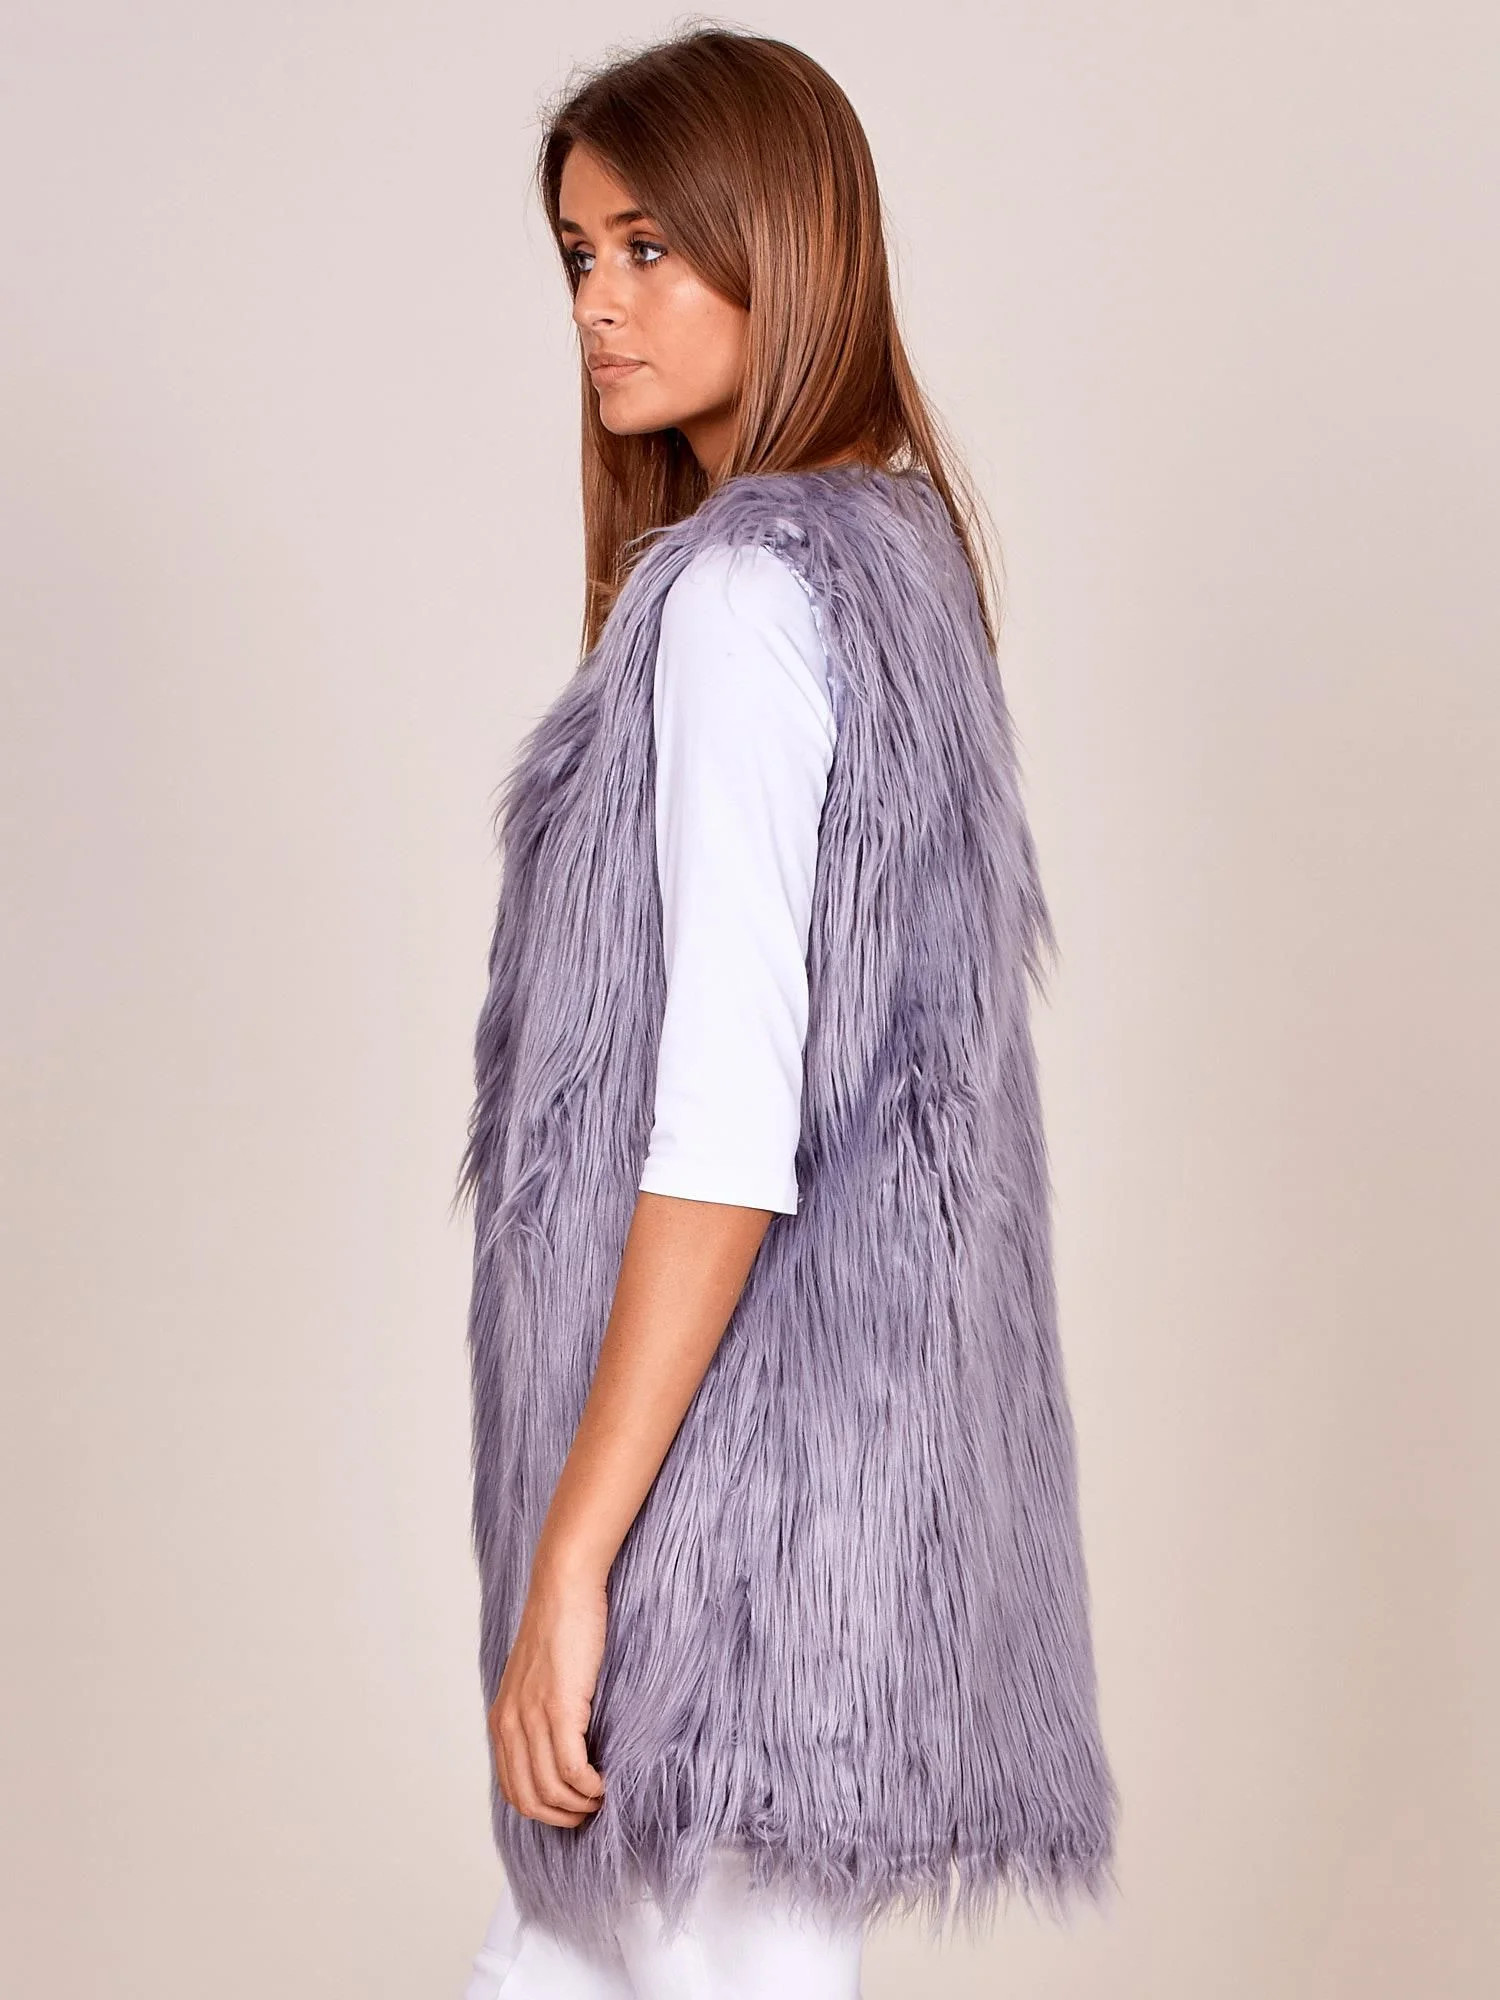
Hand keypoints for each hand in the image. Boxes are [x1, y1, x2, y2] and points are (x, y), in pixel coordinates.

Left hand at [488, 1558, 607, 1825]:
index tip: (574, 1810)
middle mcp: (508, 1724)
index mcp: (501, 1720)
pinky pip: (571, 1770)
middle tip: (592, 1811)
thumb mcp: (537, 1680)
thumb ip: (537, 1715)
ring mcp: (531, 1718)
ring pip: (551, 1791)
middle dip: (562, 1817)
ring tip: (603, 1797)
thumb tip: (560, 1753)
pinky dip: (590, 1787)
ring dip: (580, 1805)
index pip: (513, 1791)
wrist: (564, 1589)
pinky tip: (605, 1783)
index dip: (545, 1811)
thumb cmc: (561, 1629)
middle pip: (529, 1800)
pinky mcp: (558, 1709)